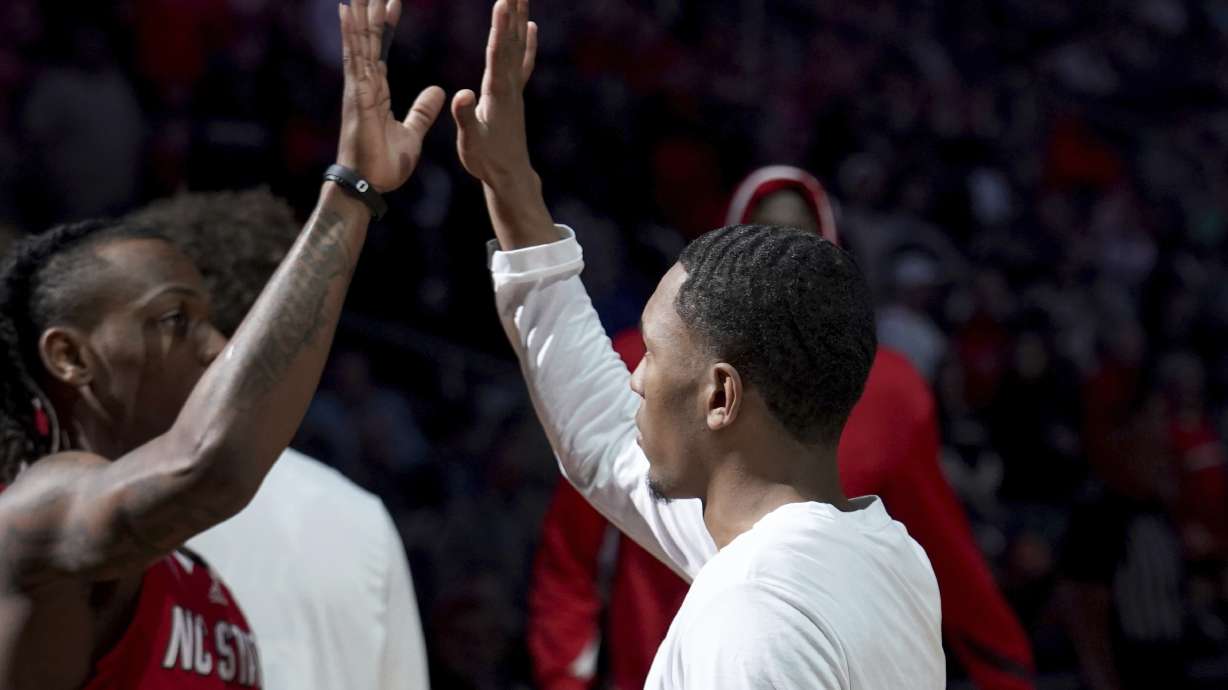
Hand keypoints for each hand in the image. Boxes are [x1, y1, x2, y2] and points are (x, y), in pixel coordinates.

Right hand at [337, 0, 443, 191]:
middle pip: (367, 39)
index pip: (380, 50)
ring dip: (359, 14)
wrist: (369, 188)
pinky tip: (347, 10)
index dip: (385, 26)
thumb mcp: (412, 133)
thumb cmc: (384, 165)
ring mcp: (357, 89)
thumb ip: (422, 111)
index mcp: (375, 92)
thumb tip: (438, 91)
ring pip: (359, 42)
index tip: (393, 2)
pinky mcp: (357, 96)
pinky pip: (355, 59)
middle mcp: (363, 85)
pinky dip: (351, 34)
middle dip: (370, 11)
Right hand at [452, 0, 538, 186]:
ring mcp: (514, 89)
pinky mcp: (514, 94)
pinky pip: (522, 61)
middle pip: (511, 41)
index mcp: (497, 93)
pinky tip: (531, 27)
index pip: (498, 54)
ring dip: (520, 19)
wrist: (509, 175)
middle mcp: (509, 86)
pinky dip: (527, 42)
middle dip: (512, 12)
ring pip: (518, 46)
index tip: (503, 2)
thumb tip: (462, 94)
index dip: (499, 27)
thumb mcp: (471, 141)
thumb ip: (466, 117)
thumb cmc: (486, 160)